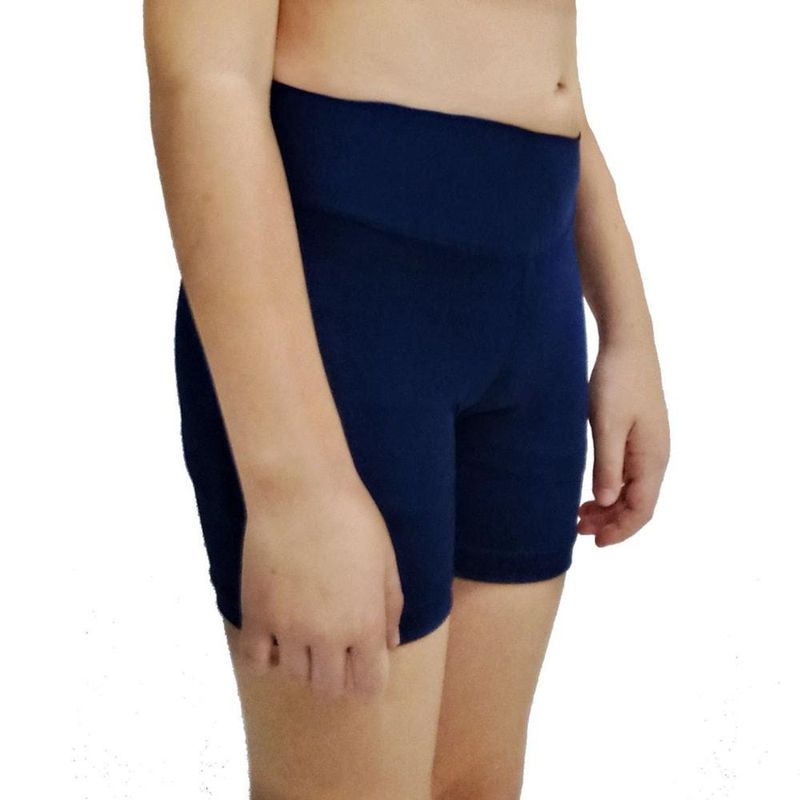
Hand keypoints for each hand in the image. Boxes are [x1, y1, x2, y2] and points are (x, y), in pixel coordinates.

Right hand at [237, 472, 404, 700]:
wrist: (300, 492)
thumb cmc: (353, 518)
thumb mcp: (386, 561)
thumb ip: (390, 606)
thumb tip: (390, 642)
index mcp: (365, 625)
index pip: (369, 685)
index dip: (368, 679)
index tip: (363, 663)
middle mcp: (327, 637)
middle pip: (329, 687)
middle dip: (336, 674)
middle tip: (334, 648)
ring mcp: (288, 630)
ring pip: (294, 675)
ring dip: (302, 662)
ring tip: (304, 633)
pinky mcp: (255, 616)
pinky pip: (256, 662)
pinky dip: (266, 657)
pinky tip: (274, 635)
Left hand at [577, 337, 669, 546]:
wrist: (627, 343)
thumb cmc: (616, 381)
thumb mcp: (607, 424)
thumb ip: (607, 464)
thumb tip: (608, 502)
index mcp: (652, 458)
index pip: (642, 509)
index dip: (620, 531)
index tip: (594, 542)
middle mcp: (655, 456)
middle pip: (637, 504)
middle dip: (610, 522)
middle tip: (576, 528)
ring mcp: (648, 446)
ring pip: (631, 490)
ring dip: (608, 507)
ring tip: (579, 515)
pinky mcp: (637, 436)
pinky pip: (627, 473)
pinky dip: (610, 488)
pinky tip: (590, 490)